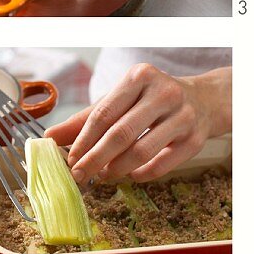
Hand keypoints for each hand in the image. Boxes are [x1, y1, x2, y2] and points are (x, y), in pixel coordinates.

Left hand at [46, 64, 231, 183]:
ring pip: (142, 151)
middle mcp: (164, 93)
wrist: (203, 100)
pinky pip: (163, 164)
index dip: (83, 140)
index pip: (103, 114)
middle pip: (121, 134)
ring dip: (117, 169)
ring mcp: (183, 116)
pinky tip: (129, 175)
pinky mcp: (196, 139)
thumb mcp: (118, 100)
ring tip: (103, 175)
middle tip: (79, 175)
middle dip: (95, 159)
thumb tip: (49, 138)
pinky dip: (142, 174)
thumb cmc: (149, 101)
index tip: (70, 160)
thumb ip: (84, 119)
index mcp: (139, 77)